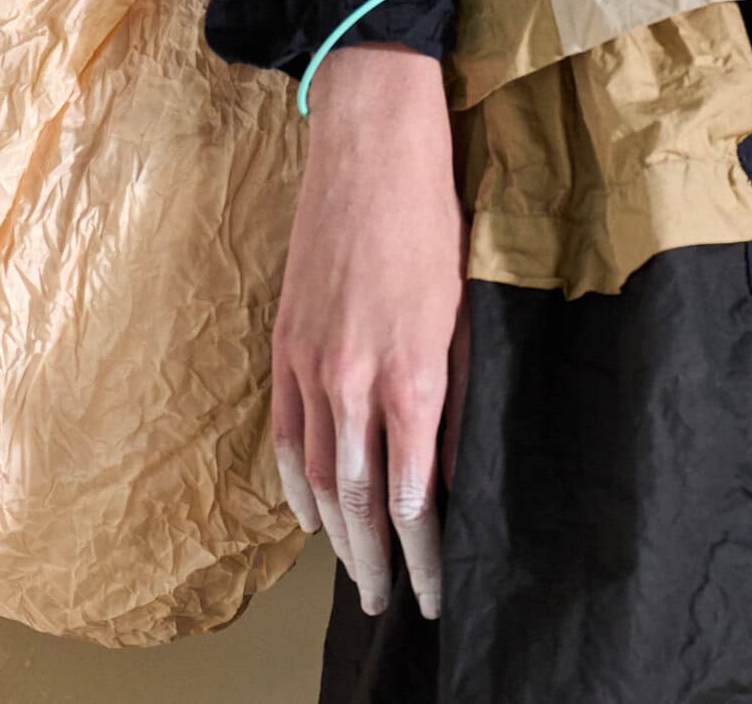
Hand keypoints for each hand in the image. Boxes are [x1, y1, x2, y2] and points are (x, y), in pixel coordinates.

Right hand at [270, 42, 466, 619]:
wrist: (371, 149)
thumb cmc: (435, 219)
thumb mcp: (466, 309)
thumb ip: (459, 394)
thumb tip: (451, 462)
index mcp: (413, 374)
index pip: (412, 496)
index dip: (423, 553)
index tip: (436, 590)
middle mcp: (355, 381)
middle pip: (358, 500)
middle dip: (377, 562)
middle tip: (392, 602)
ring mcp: (312, 364)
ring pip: (317, 477)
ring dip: (336, 535)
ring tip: (357, 574)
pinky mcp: (287, 343)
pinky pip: (285, 434)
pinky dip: (297, 483)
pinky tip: (311, 512)